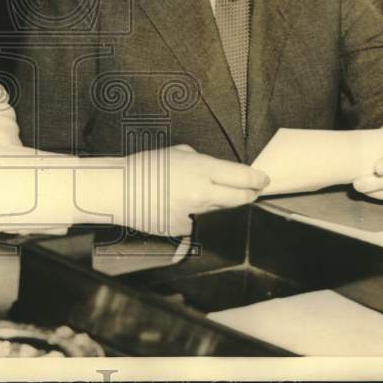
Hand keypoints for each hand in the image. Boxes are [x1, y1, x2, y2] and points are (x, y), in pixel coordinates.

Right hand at [130, 144, 269, 236]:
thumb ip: (202, 161)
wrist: (119, 190)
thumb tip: (218, 171)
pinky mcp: (185, 230)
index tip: (263, 180)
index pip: (243, 177)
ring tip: (207, 195)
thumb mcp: (177, 152)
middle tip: (251, 190)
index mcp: (201, 169)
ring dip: (223, 205)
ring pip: (224, 212)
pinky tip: (183, 207)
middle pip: (241, 199)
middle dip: (249, 194)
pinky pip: (203, 224)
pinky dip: (200, 217)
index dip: (257, 179)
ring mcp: (195, 215)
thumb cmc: (144, 168)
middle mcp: (202, 193)